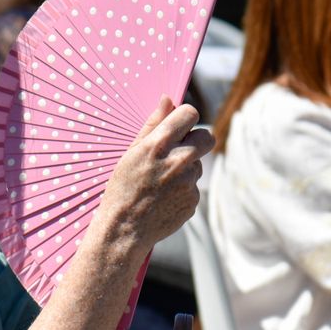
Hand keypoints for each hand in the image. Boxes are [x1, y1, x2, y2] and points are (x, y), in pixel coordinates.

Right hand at [96, 97, 215, 250]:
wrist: (124, 229)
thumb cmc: (123, 188)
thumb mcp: (131, 153)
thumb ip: (153, 124)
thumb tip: (168, 100)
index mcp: (159, 144)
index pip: (190, 113)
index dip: (185, 118)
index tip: (178, 126)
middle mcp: (179, 161)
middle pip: (207, 136)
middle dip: (197, 139)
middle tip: (180, 149)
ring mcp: (189, 182)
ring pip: (198, 164)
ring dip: (186, 168)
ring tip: (161, 182)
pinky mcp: (194, 200)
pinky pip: (194, 187)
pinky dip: (183, 190)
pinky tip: (164, 198)